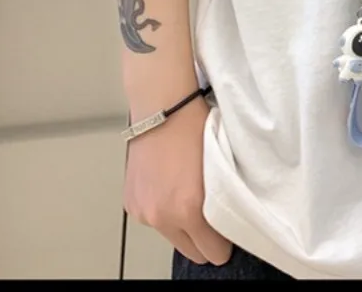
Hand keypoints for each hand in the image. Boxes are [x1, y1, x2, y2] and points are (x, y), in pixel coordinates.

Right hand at [123, 93, 232, 265]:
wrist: (164, 107)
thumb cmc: (195, 128)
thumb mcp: (220, 168)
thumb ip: (223, 202)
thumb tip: (228, 222)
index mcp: (189, 208)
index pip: (213, 252)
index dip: (224, 243)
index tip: (229, 233)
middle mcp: (163, 216)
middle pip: (193, 252)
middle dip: (205, 239)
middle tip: (213, 217)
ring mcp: (144, 212)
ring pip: (172, 237)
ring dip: (182, 224)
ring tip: (189, 193)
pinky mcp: (131, 205)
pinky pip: (154, 220)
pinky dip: (163, 210)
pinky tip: (171, 186)